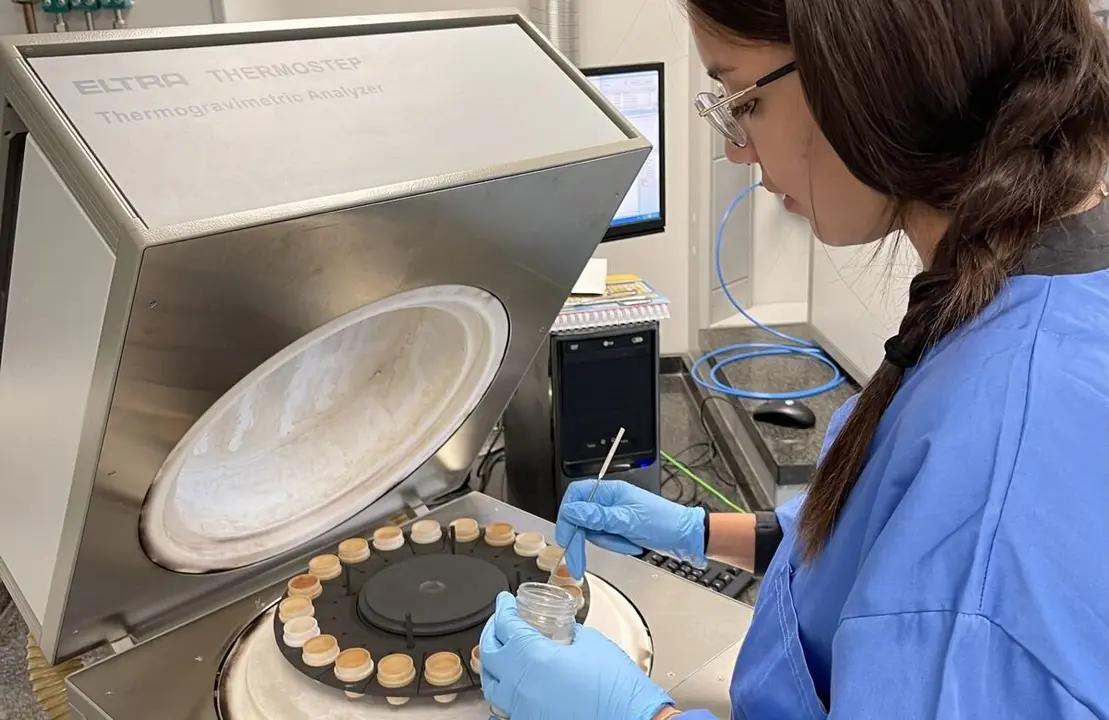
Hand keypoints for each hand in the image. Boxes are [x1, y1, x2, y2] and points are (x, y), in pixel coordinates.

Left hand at [480, 592, 672, 719]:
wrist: (633, 719)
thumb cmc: (617, 687)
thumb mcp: (591, 643)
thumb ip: (568, 634)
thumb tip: (561, 633)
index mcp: (533, 657)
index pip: (506, 626)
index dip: (503, 609)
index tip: (504, 602)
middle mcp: (521, 685)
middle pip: (488, 654)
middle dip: (491, 633)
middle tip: (500, 622)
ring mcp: (523, 709)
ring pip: (491, 685)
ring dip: (493, 665)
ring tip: (500, 653)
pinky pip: (504, 710)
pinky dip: (503, 695)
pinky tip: (510, 688)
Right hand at [556, 479, 706, 577]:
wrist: (686, 536)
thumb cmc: (664, 523)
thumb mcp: (627, 521)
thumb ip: (597, 517)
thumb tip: (572, 512)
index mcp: (611, 491)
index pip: (576, 496)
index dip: (567, 517)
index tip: (566, 538)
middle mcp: (611, 501)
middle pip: (581, 518)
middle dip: (582, 539)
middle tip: (577, 562)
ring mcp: (616, 514)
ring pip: (593, 531)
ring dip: (608, 543)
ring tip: (629, 543)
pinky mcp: (622, 527)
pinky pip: (607, 538)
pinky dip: (616, 545)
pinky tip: (632, 545)